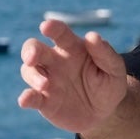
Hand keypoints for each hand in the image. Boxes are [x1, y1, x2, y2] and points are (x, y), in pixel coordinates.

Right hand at [18, 19, 128, 133]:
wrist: (105, 112)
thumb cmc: (108, 84)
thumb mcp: (114, 69)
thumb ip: (105, 53)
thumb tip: (92, 36)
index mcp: (72, 48)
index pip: (60, 33)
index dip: (52, 28)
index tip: (46, 26)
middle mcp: (55, 61)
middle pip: (34, 48)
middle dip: (30, 50)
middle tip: (33, 57)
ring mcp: (47, 81)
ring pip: (28, 71)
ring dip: (33, 76)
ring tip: (45, 85)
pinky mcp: (44, 102)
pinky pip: (31, 97)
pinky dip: (25, 98)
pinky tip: (25, 100)